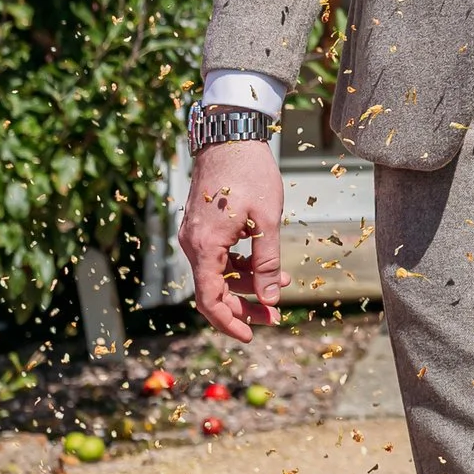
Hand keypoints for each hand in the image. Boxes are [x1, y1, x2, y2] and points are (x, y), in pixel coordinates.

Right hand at [181, 139, 289, 340]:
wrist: (230, 136)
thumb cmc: (250, 173)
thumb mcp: (266, 220)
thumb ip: (267, 262)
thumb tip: (271, 298)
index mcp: (205, 246)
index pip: (210, 300)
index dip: (229, 322)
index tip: (250, 336)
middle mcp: (192, 245)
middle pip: (214, 291)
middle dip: (245, 306)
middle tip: (275, 316)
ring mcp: (195, 236)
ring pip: (218, 275)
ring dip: (246, 286)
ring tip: (280, 288)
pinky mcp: (203, 228)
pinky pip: (219, 258)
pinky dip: (240, 267)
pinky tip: (265, 268)